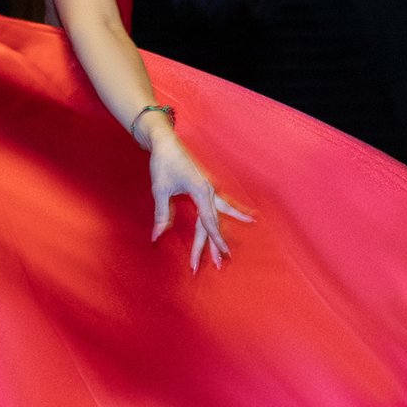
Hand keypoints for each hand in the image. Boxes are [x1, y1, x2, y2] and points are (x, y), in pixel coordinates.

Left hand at [147, 132, 254, 269]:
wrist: (167, 142)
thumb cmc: (163, 163)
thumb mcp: (160, 189)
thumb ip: (162, 214)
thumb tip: (157, 237)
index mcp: (201, 191)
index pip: (209, 222)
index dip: (215, 240)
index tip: (222, 254)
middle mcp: (209, 191)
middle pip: (213, 223)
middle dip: (215, 244)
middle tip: (220, 264)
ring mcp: (210, 189)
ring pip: (220, 215)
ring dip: (224, 232)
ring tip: (240, 240)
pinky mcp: (207, 187)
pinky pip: (223, 204)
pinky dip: (235, 211)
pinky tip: (249, 216)